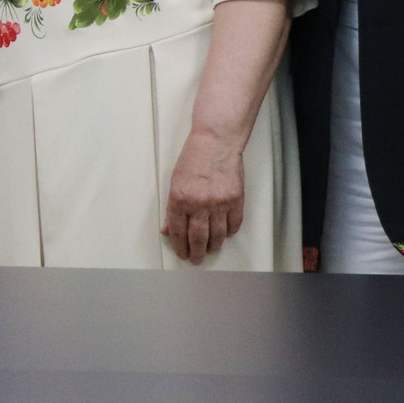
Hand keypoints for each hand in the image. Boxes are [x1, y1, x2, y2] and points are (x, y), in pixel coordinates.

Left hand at [163, 128, 245, 264]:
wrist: (215, 142)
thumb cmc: (193, 158)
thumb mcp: (174, 182)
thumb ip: (172, 208)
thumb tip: (168, 229)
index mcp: (179, 199)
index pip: (178, 231)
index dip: (179, 246)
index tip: (182, 253)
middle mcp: (199, 203)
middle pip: (198, 238)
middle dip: (196, 252)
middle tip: (196, 259)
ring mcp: (219, 203)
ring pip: (217, 235)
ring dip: (213, 246)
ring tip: (210, 250)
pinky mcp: (235, 200)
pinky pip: (234, 224)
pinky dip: (229, 232)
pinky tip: (225, 234)